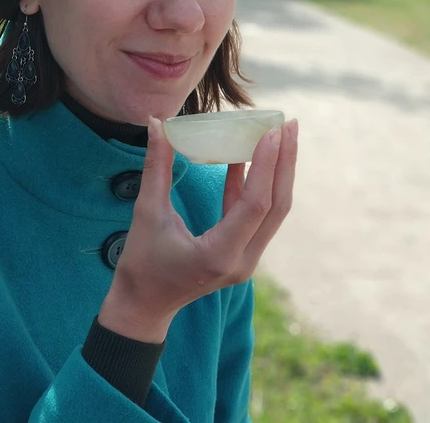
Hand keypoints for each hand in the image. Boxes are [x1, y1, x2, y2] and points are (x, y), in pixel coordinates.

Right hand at [98, 116, 297, 342]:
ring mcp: (246, 259)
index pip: (255, 204)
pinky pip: (257, 215)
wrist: (143, 305)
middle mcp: (242, 260)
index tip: (271, 131)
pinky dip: (255, 185)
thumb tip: (156, 123)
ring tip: (280, 134)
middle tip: (288, 123)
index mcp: (220, 254)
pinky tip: (248, 157)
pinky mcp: (241, 254)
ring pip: (272, 211)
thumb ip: (156, 167)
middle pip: (276, 206)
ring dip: (277, 172)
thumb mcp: (146, 213)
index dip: (265, 165)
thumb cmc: (141, 263)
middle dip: (285, 162)